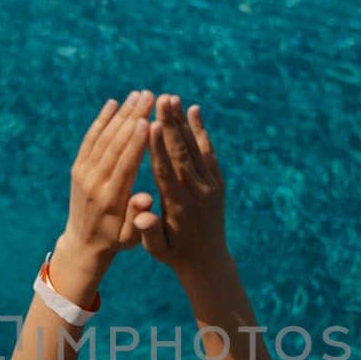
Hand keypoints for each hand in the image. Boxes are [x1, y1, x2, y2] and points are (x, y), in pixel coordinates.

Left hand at [59, 91, 155, 272]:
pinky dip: (100, 120)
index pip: (125, 164)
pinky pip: (89, 140)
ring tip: (138, 94)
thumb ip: (138, 218)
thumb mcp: (131, 237)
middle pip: (114, 145)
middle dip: (132, 118)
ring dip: (120, 114)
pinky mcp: (78, 168)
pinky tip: (113, 103)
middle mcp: (95, 182)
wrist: (83, 244)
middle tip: (149, 96)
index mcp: (111, 199)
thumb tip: (145, 199)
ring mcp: (84, 173)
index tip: (148, 120)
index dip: (136, 141)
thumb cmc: (116, 240)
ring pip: (103, 138)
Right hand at [137, 95, 227, 274]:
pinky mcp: (218, 182)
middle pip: (183, 153)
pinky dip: (201, 132)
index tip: (150, 125)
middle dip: (171, 125)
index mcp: (179, 207)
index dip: (158, 148)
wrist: (207, 261)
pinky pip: (209, 152)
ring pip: (196, 148)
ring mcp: (211, 185)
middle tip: (162, 99)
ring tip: (172, 98)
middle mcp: (197, 192)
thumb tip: (142, 216)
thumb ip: (149, 232)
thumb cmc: (173, 254)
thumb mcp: (157, 249)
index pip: (166, 172)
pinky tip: (194, 110)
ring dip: (184, 122)